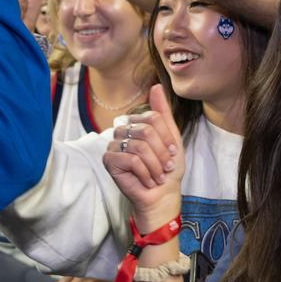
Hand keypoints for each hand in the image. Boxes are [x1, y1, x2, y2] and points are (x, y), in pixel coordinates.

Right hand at [102, 85, 183, 225]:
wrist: (162, 195)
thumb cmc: (167, 169)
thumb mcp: (172, 138)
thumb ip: (162, 113)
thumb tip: (155, 85)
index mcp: (136, 123)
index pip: (153, 118)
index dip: (166, 138)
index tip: (172, 153)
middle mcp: (122, 131)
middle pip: (146, 131)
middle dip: (161, 153)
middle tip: (165, 167)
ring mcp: (113, 145)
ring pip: (140, 146)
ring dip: (155, 166)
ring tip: (157, 176)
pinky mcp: (108, 161)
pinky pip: (131, 160)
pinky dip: (144, 173)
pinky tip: (146, 181)